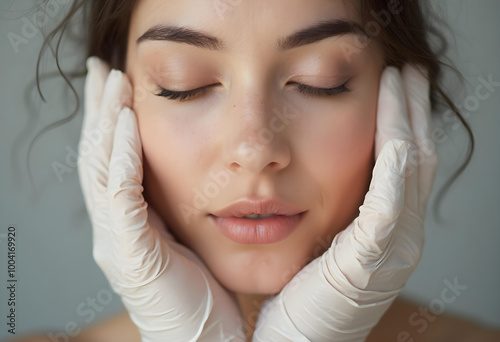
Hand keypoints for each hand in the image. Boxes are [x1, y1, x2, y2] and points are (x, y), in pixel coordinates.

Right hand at [78, 57, 244, 341]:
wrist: (203, 339)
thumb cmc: (200, 290)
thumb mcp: (185, 237)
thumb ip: (174, 205)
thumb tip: (186, 170)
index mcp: (128, 223)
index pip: (111, 161)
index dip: (109, 122)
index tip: (117, 85)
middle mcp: (113, 229)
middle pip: (96, 157)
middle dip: (98, 112)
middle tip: (102, 70)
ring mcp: (117, 241)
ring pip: (101, 171)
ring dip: (106, 125)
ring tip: (113, 85)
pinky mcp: (131, 254)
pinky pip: (120, 199)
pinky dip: (121, 161)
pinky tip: (126, 130)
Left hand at [252, 64, 437, 340]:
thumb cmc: (299, 299)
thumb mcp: (323, 245)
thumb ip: (334, 212)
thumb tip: (320, 173)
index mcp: (385, 233)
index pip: (402, 166)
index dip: (401, 124)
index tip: (392, 87)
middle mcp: (399, 237)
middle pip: (415, 160)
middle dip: (411, 112)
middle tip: (404, 73)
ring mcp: (391, 249)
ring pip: (409, 171)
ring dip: (405, 123)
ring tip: (399, 82)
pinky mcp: (369, 260)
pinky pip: (388, 202)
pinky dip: (393, 163)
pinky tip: (390, 129)